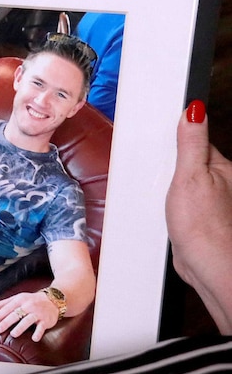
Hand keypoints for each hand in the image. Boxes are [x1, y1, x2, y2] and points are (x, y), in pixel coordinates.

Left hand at [0, 291, 58, 341]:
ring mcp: (38, 313)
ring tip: (13, 334)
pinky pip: (42, 327)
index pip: (7, 308)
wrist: (53, 300)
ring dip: (20, 327)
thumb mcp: (17, 298)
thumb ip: (4, 304)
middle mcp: (28, 306)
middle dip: (6, 322)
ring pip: (28, 320)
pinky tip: (34, 338)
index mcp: (20, 300)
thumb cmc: (32, 300)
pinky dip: (38, 332)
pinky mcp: (46, 320)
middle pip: (15, 314)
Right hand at [166, 101, 231, 333]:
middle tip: (154, 168)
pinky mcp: (194, 217)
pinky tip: (160, 208)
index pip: (194, 140)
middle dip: (168, 163)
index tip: (157, 136)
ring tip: (155, 189)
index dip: (174, 137)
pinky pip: (176, 201)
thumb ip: (191, 143)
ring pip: (179, 182)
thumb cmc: (202, 225)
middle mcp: (217, 181)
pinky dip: (166, 203)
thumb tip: (194, 109)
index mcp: (219, 166)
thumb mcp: (191, 176)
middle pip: (185, 161)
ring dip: (165, 185)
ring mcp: (205, 200)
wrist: (206, 264)